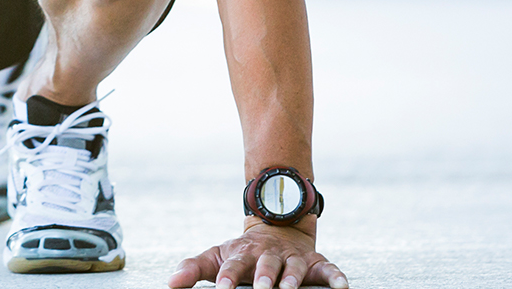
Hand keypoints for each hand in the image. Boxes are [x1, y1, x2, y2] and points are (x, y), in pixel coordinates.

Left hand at [167, 219, 346, 288]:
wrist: (276, 228)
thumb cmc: (242, 252)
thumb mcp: (216, 256)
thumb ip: (193, 269)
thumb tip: (169, 284)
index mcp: (243, 254)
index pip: (233, 266)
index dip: (227, 277)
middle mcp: (268, 255)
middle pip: (266, 266)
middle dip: (264, 278)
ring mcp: (293, 258)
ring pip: (294, 268)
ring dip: (292, 279)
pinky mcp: (316, 263)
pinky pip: (329, 270)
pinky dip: (336, 277)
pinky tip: (341, 287)